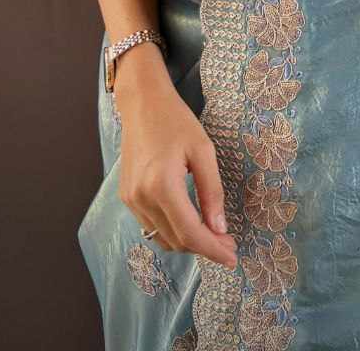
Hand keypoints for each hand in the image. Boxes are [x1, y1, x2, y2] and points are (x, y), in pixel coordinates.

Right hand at [117, 68, 237, 269]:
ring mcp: (131, 200)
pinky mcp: (127, 197)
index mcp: (162, 185)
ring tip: (212, 234)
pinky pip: (152, 225)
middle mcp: (141, 198)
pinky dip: (172, 231)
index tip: (232, 257)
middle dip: (204, 247)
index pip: (190, 233)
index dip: (212, 250)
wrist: (142, 103)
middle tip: (228, 243)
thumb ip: (212, 192)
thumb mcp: (203, 151)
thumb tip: (220, 229)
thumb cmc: (176, 121)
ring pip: (163, 238)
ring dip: (188, 242)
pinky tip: (190, 222)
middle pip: (176, 240)